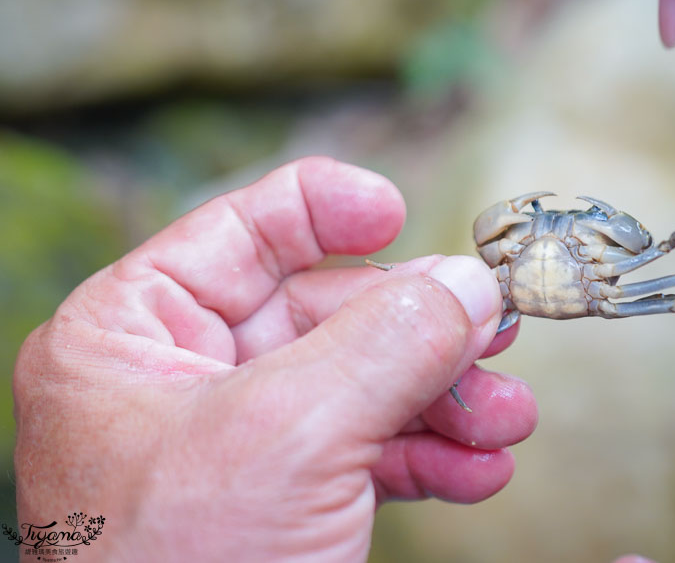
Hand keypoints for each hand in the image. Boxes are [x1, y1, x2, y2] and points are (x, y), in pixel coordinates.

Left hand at [13, 157, 536, 561]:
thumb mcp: (287, 438)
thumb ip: (385, 344)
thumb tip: (467, 282)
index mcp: (130, 336)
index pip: (240, 232)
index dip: (324, 209)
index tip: (399, 211)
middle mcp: (182, 381)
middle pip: (326, 314)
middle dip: (421, 332)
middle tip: (495, 333)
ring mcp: (238, 445)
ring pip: (362, 386)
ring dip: (445, 401)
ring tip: (506, 420)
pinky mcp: (283, 502)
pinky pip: (369, 454)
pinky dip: (431, 458)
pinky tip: (478, 470)